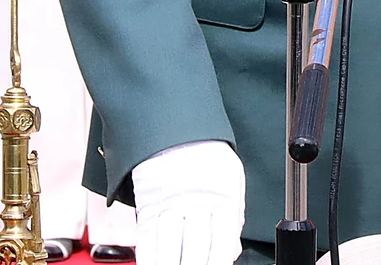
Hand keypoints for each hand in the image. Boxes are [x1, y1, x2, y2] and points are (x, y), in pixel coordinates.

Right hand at [133, 140, 244, 264]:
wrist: (174, 129)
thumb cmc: (206, 155)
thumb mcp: (231, 179)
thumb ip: (232, 217)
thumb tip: (232, 251)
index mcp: (221, 197)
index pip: (222, 240)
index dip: (219, 262)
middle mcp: (195, 202)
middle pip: (195, 247)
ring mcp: (169, 204)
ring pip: (170, 246)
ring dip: (171, 264)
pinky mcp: (147, 206)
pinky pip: (147, 238)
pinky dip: (149, 257)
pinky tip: (153, 264)